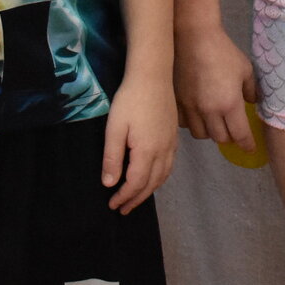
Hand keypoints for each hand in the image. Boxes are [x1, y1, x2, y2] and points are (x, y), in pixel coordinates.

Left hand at [104, 73, 178, 212]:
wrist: (153, 76)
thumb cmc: (130, 100)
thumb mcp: (114, 128)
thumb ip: (112, 157)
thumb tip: (110, 184)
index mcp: (147, 151)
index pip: (136, 183)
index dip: (124, 197)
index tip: (112, 204)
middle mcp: (163, 151)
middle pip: (151, 184)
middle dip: (136, 199)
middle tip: (123, 209)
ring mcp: (171, 144)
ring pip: (163, 176)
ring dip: (149, 190)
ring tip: (136, 198)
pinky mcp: (174, 136)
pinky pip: (169, 165)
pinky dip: (160, 178)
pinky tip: (153, 176)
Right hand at [174, 20, 257, 151]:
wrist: (193, 38)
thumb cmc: (223, 52)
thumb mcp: (245, 69)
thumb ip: (251, 90)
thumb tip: (253, 103)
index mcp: (229, 104)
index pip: (239, 135)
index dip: (246, 144)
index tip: (250, 148)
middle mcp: (209, 111)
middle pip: (220, 138)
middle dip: (230, 137)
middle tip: (233, 129)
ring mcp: (190, 109)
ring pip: (201, 135)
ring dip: (210, 132)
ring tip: (215, 122)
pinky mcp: (176, 103)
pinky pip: (184, 124)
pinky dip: (193, 124)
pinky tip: (197, 115)